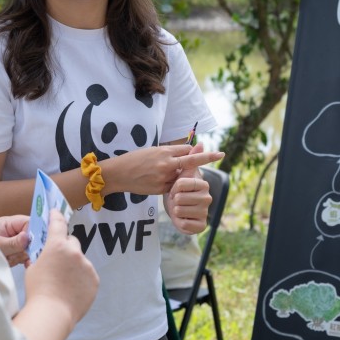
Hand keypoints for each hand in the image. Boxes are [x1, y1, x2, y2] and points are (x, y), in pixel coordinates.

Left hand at [0, 214, 30, 266]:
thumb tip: (27, 237)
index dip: (34, 233)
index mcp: (9, 223)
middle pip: (32, 238)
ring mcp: (15, 242)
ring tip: (6, 258)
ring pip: (29, 249)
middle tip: (14, 255)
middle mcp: (14, 231)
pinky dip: (19, 261)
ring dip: (19, 257)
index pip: (30, 223)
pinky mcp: (15, 252)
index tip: (32, 245)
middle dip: (25, 249)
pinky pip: (24, 256)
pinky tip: (11, 262)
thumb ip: (12, 243)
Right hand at [24, 211, 98, 325]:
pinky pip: (87, 274)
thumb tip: (44, 257)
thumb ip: (41, 257)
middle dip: (65, 248)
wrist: (52, 313)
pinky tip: (72, 290)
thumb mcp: (33, 269)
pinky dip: (81, 279)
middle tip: (58, 261)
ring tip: (64, 283)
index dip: (56, 216)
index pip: (58, 223)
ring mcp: (87, 266)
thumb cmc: (38, 291)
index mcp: (57, 246)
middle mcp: (75, 252)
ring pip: (80, 260)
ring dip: (74, 266)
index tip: (56, 212)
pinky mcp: (94, 279)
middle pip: (72, 242)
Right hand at [103, 143, 224, 196]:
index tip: (212, 150)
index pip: (187, 150)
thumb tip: (186, 152)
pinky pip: (172, 186)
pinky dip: (170, 184)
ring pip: (181, 177)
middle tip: (221, 154)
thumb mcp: (152, 151)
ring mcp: (164, 177)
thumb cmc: (134, 159)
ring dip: (179, 176)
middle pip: (191, 161)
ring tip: (160, 173)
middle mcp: (167, 164)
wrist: (119, 174)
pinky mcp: (161, 189)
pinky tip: (156, 181)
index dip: (194, 151)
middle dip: (206, 157)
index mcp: (164, 152)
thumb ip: (169, 153)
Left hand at [165, 144, 223, 234]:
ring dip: (174, 210)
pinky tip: (181, 219)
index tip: (174, 189)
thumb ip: (191, 159)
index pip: (184, 183)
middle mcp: (208, 198)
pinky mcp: (201, 227)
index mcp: (203, 184)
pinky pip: (182, 224)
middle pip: (179, 198)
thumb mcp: (182, 174)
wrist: (177, 210)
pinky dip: (178, 222)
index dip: (175, 187)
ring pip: (178, 210)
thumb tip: (201, 143)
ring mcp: (205, 212)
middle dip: (173, 199)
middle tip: (176, 200)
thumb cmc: (178, 191)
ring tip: (178, 208)